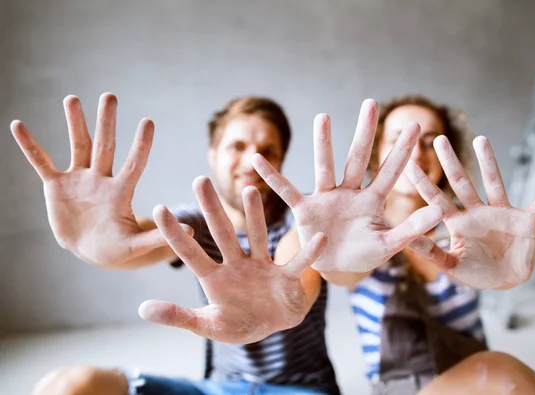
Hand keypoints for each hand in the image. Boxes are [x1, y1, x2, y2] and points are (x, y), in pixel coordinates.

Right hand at [10, 93, 180, 267]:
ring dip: (74, 123)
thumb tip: (192, 229)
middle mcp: (101, 179)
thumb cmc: (117, 248)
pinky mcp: (56, 186)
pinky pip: (42, 162)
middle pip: (105, 146)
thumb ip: (159, 236)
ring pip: (77, 146)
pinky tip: (18, 125)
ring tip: (72, 98)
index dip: (141, 145)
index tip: (148, 121)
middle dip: (106, 122)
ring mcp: (78, 180)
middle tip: (110, 96)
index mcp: (121, 192)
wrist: (90, 250)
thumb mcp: (136, 246)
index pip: (134, 164)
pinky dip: (30, 146)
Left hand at [139, 177, 327, 343]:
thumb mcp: (207, 325)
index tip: (159, 208)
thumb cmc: (239, 323)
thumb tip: (142, 308)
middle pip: (222, 234)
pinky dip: (308, 253)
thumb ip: (178, 316)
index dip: (175, 234)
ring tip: (250, 190)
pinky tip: (319, 237)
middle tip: (199, 180)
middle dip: (211, 208)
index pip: (190, 253)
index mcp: (214, 278)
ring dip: (255, 216)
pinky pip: (297, 263)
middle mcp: (237, 265)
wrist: (273, 328)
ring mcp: (262, 267)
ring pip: (257, 237)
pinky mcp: (286, 277)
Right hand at [251, 99, 442, 272]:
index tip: (415, 125)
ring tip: (324, 116)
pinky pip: (287, 191)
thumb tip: (439, 212)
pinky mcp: (305, 210)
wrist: (334, 268)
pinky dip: (273, 177)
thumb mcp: (389, 244)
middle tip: (370, 103)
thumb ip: (411, 229)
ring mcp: (326, 198)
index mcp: (372, 201)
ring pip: (325, 167)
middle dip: (364, 132)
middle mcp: (349, 192)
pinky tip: (257, 161)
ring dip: (324, 143)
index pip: (390, 171)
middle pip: (358, 158)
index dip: (402, 150)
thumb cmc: (363, 255)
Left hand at [405, 135, 534, 289]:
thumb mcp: (451, 266)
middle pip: (461, 183)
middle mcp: (477, 212)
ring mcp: (501, 213)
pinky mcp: (526, 220)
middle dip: (450, 162)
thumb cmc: (476, 273)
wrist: (505, 281)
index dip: (423, 183)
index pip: (436, 199)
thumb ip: (432, 254)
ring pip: (493, 182)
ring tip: (480, 139)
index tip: (408, 164)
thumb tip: (408, 242)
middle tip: (438, 139)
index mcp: (457, 223)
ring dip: (488, 162)